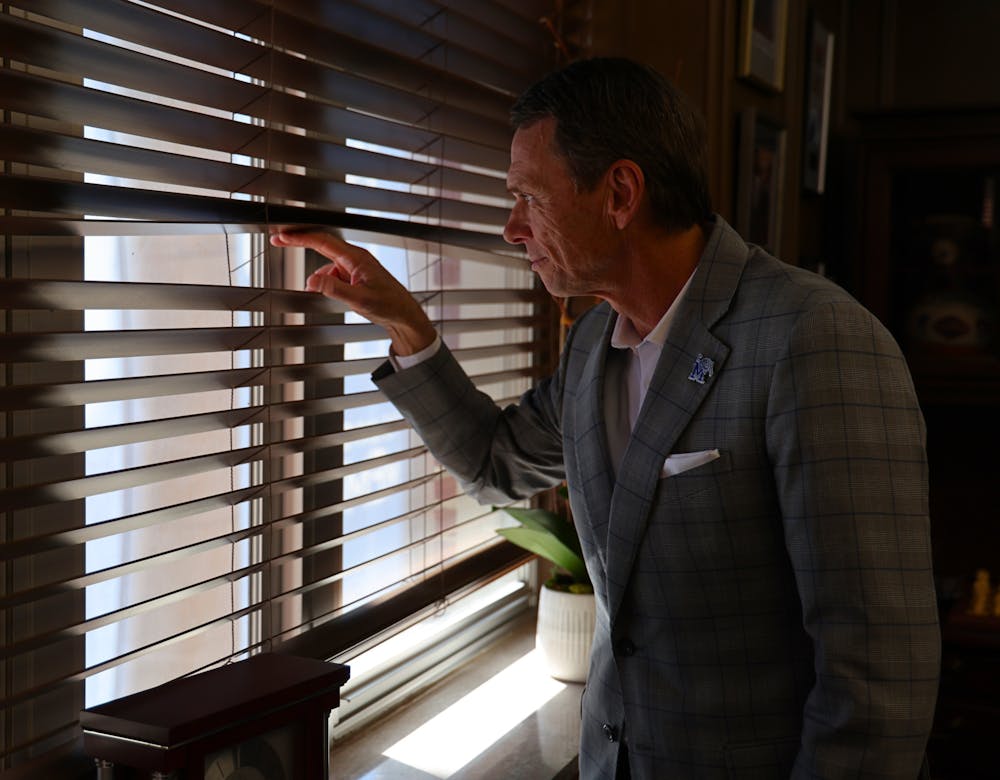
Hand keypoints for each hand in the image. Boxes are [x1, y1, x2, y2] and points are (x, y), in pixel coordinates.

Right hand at [269, 230, 436, 355]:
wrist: (403, 315)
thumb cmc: (389, 306)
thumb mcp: (360, 300)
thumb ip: (335, 290)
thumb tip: (312, 281)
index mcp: (357, 258)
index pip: (323, 241)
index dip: (300, 237)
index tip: (282, 236)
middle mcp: (355, 258)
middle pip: (322, 245)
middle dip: (300, 243)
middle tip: (278, 241)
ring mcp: (355, 266)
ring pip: (327, 265)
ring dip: (318, 275)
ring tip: (317, 291)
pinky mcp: (355, 275)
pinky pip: (333, 274)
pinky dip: (326, 282)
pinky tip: (325, 293)